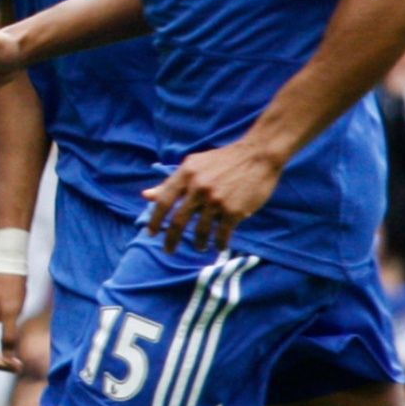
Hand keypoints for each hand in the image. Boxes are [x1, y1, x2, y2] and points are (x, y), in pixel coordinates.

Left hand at [141, 140, 283, 253]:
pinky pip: (221, 234)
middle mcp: (198, 187)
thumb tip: (146, 196)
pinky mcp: (234, 210)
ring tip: (200, 246)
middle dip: (171, 240)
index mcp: (186, 174)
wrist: (258, 155)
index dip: (154, 220)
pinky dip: (219, 244)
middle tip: (168, 250)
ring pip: (200, 231)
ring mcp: (216, 200)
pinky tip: (218, 246)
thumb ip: (170, 182)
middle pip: (178, 221)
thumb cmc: (223, 161)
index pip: (163, 202)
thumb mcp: (194, 165)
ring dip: (198, 243)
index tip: (151, 233)